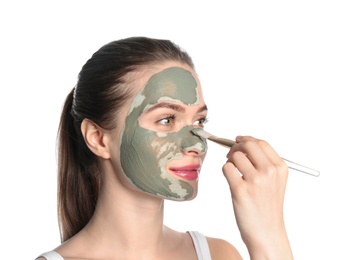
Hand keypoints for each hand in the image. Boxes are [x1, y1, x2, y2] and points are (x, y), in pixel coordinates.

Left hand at [222, 136, 292, 258]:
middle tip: (231, 154)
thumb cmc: (267, 207)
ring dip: (230, 161)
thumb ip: (265, 163)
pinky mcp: (240, 189)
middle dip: (236, 146)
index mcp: (280, 168)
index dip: (247, 139)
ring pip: (235, 156)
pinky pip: (226, 168)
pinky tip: (231, 180)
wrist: (266, 232)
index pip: (261, 143)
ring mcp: (255, 180)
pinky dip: (225, 171)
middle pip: (248, 145)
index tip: (238, 140)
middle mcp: (269, 172)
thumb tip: (243, 144)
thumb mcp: (275, 182)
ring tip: (233, 173)